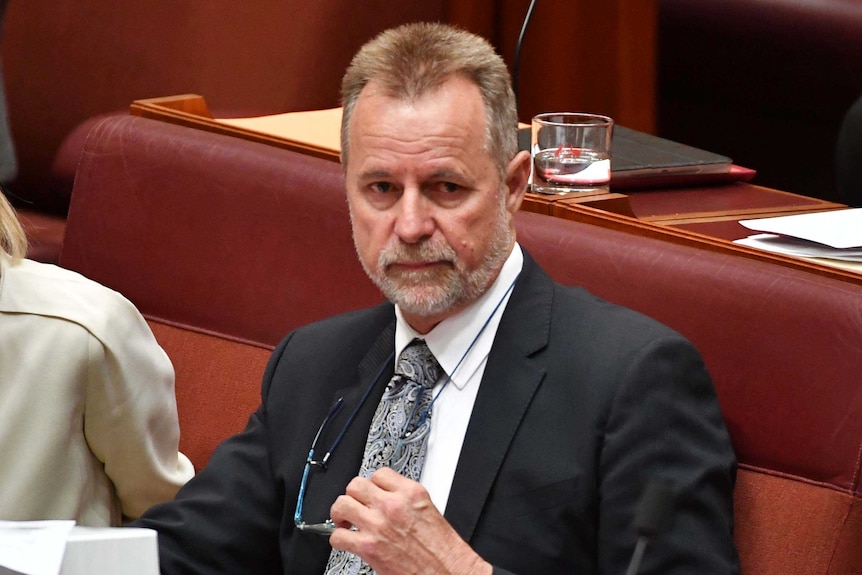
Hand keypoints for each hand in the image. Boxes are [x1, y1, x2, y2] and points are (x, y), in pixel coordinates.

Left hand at [328, 467, 491, 574]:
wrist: (446, 571)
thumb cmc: (442, 549)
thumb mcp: (429, 510)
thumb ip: (406, 499)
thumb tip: (390, 497)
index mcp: (410, 493)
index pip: (380, 474)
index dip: (373, 484)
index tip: (371, 492)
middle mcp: (392, 505)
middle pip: (356, 485)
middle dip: (353, 495)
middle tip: (355, 504)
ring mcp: (378, 525)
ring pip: (342, 505)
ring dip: (341, 513)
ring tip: (346, 520)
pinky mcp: (368, 547)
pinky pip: (339, 536)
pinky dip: (338, 539)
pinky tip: (347, 540)